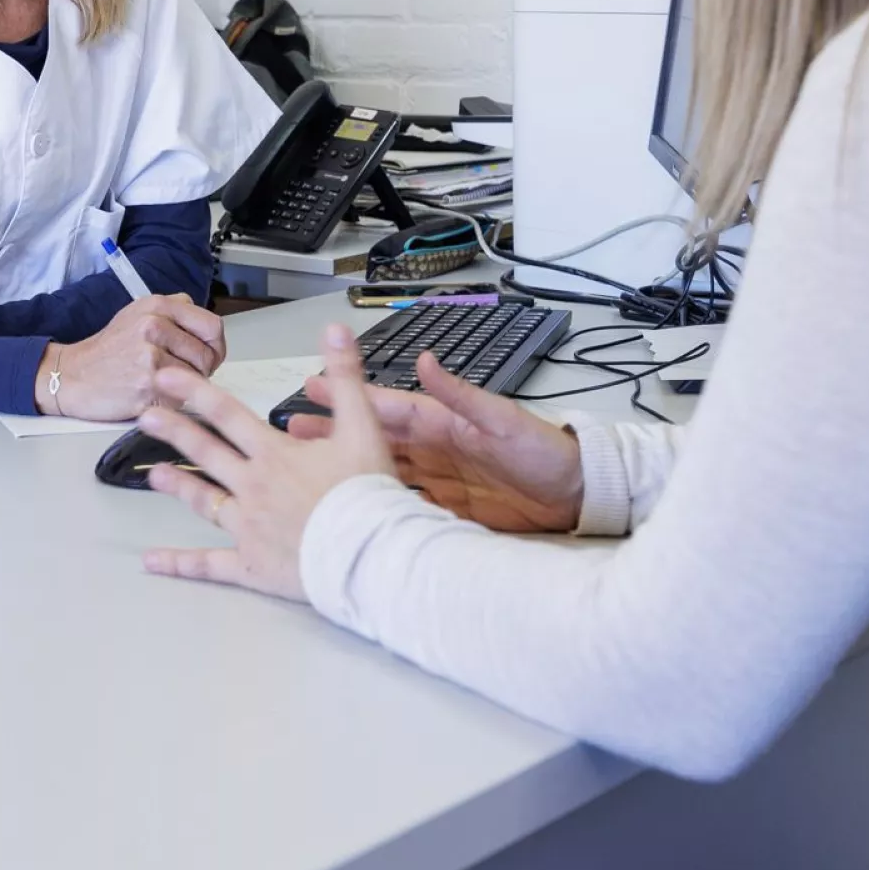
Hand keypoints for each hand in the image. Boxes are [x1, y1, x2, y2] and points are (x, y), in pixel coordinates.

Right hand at [40, 295, 224, 420]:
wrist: (72, 375)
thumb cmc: (108, 350)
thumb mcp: (138, 313)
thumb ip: (175, 314)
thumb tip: (209, 330)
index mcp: (157, 306)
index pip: (212, 326)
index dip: (215, 345)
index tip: (209, 355)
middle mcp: (154, 326)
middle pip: (208, 356)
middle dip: (200, 370)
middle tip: (179, 373)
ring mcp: (150, 357)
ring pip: (196, 379)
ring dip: (184, 387)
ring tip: (158, 381)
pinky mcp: (147, 386)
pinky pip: (180, 399)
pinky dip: (169, 403)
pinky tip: (149, 394)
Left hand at [136, 323, 395, 602]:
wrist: (372, 554)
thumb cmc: (367, 493)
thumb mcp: (363, 427)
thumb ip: (346, 377)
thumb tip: (334, 330)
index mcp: (274, 453)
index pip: (227, 414)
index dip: (195, 392)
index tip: (165, 377)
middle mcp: (253, 487)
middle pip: (206, 452)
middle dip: (175, 431)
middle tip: (146, 416)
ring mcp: (248, 527)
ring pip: (204, 502)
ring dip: (178, 485)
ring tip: (152, 475)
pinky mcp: (251, 565)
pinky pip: (209, 564)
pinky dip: (180, 564)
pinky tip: (152, 561)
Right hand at [289, 350, 582, 532]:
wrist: (576, 495)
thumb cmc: (544, 452)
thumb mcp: (501, 420)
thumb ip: (461, 394)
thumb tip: (426, 360)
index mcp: (442, 422)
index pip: (386, 407)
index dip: (349, 397)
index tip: (314, 385)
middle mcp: (434, 448)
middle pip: (373, 439)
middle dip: (333, 434)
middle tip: (292, 430)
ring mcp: (438, 479)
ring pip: (380, 471)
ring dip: (347, 468)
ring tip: (310, 468)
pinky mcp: (447, 509)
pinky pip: (403, 504)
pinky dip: (377, 503)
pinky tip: (352, 508)